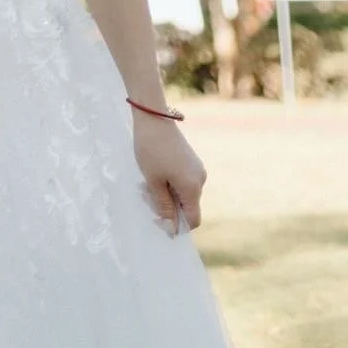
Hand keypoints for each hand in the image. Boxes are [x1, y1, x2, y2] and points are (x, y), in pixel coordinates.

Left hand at [131, 108, 206, 232]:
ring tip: (148, 182)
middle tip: (147, 195)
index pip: (193, 220)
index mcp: (193, 188)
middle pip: (187, 207)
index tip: (157, 218)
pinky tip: (155, 172)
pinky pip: (183, 181)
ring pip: (184, 194)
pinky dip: (170, 183)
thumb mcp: (154, 182)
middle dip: (168, 207)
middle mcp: (200, 180)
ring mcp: (197, 169)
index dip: (177, 225)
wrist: (153, 117)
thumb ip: (164, 207)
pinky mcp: (191, 161)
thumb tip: (172, 229)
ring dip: (167, 194)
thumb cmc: (151, 150)